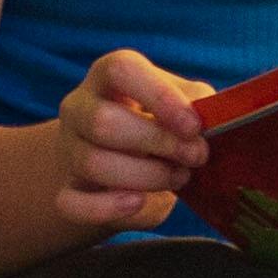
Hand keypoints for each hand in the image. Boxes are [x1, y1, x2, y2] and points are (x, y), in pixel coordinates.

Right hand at [45, 46, 213, 237]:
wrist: (128, 158)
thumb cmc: (160, 121)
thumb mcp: (182, 102)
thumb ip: (198, 104)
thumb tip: (210, 118)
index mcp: (109, 73)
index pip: (121, 70)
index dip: (158, 96)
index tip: (193, 126)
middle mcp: (80, 106)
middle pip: (102, 122)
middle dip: (157, 143)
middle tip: (195, 156)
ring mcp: (69, 148)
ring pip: (92, 163)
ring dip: (144, 176)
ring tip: (178, 177)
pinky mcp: (66, 188)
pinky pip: (70, 203)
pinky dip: (105, 207)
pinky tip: (137, 203)